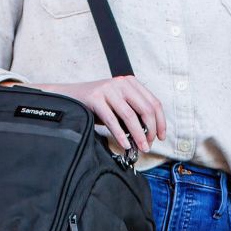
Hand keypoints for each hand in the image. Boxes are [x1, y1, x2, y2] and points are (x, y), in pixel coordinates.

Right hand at [39, 76, 166, 155]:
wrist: (69, 96)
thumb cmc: (96, 104)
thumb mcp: (118, 105)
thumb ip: (134, 114)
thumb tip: (148, 135)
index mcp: (131, 83)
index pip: (154, 103)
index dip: (161, 122)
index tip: (161, 136)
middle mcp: (122, 83)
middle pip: (146, 109)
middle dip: (151, 130)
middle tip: (149, 144)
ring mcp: (108, 89)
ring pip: (130, 116)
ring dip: (138, 135)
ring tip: (140, 147)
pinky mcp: (95, 97)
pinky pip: (112, 120)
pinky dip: (120, 134)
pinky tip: (124, 144)